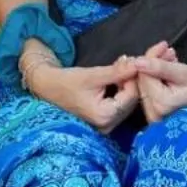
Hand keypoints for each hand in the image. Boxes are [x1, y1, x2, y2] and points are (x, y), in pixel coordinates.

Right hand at [25, 49, 139, 132]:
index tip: (132, 60)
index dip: (133, 77)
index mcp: (104, 116)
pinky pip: (120, 105)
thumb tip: (138, 63)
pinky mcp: (104, 122)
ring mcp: (106, 126)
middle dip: (131, 80)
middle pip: (131, 101)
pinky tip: (116, 78)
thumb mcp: (93, 75)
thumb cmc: (67, 82)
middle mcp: (107, 126)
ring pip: (126, 103)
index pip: (131, 95)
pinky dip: (120, 91)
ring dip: (126, 84)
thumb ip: (117, 71)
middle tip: (127, 61)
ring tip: (121, 66)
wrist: (47, 88)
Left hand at [131, 45, 186, 122]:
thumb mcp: (185, 73)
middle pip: (143, 80)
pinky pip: (150, 88)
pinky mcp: (157, 112)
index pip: (144, 75)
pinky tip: (170, 68)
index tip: (164, 45)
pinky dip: (158, 76)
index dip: (151, 57)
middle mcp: (155, 113)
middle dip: (154, 62)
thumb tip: (136, 61)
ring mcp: (155, 115)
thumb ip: (160, 67)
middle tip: (168, 50)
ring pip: (146, 82)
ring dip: (156, 67)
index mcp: (161, 104)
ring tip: (172, 58)